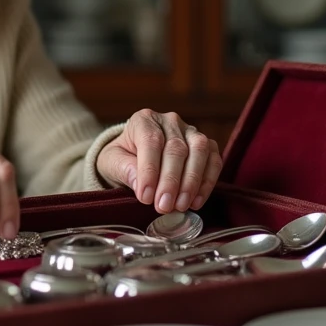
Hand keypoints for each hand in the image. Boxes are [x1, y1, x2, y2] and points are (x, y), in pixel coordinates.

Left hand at [95, 109, 221, 213]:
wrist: (134, 158)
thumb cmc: (123, 158)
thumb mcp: (112, 162)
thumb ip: (124, 169)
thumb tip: (140, 183)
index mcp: (143, 120)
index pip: (150, 141)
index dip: (149, 170)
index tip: (145, 197)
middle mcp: (170, 121)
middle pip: (176, 148)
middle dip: (170, 181)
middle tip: (164, 206)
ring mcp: (191, 131)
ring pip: (199, 151)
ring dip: (192, 182)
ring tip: (180, 206)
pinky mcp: (206, 146)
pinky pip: (214, 161)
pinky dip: (207, 183)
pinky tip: (196, 201)